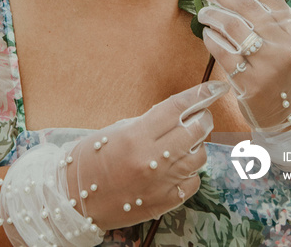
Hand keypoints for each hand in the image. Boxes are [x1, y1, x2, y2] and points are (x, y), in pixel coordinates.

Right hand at [67, 80, 228, 229]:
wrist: (74, 199)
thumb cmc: (91, 159)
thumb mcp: (117, 130)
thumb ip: (149, 122)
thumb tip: (180, 112)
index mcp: (137, 135)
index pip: (178, 107)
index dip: (201, 94)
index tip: (216, 88)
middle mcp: (152, 158)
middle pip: (196, 131)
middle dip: (202, 119)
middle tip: (200, 116)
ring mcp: (160, 182)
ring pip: (199, 156)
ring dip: (197, 146)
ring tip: (186, 143)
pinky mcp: (163, 202)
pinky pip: (192, 182)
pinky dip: (190, 172)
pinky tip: (178, 167)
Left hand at [197, 0, 290, 129]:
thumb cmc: (284, 68)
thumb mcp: (287, 40)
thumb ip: (267, 17)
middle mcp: (284, 45)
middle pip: (246, 7)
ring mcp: (268, 66)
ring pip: (233, 28)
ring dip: (213, 15)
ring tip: (204, 11)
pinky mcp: (251, 85)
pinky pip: (224, 54)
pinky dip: (212, 40)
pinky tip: (207, 34)